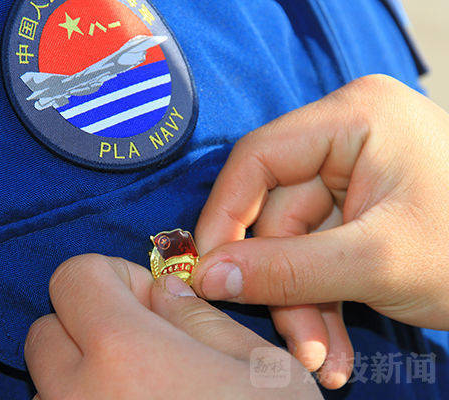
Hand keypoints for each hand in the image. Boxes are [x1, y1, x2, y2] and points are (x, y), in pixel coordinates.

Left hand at [25, 254, 320, 398]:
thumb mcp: (262, 370)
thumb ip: (201, 318)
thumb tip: (163, 291)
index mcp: (123, 351)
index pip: (74, 276)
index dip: (112, 277)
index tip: (148, 303)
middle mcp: (76, 396)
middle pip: (46, 330)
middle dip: (88, 326)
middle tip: (142, 350)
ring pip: (46, 387)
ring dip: (82, 379)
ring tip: (140, 399)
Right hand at [193, 74, 448, 387]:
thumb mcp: (377, 262)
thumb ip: (286, 269)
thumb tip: (207, 276)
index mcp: (354, 119)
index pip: (259, 158)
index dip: (226, 216)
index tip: (209, 271)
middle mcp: (346, 138)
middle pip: (279, 214)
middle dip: (286, 286)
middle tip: (297, 346)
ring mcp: (352, 176)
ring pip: (296, 245)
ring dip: (304, 305)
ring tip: (324, 359)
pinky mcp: (357, 211)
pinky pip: (318, 255)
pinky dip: (322, 300)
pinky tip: (334, 344)